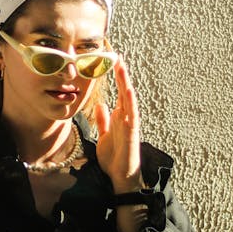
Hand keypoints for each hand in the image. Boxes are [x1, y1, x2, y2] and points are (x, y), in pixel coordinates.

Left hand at [94, 58, 142, 192]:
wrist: (119, 175)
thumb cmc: (114, 157)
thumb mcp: (103, 135)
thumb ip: (103, 120)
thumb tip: (101, 105)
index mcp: (120, 116)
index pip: (119, 92)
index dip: (116, 78)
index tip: (112, 61)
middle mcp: (126, 117)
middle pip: (124, 91)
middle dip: (121, 74)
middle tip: (117, 56)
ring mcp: (130, 123)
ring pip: (129, 99)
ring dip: (126, 83)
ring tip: (122, 67)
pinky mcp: (131, 132)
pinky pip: (132, 115)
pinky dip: (131, 102)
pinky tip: (129, 91)